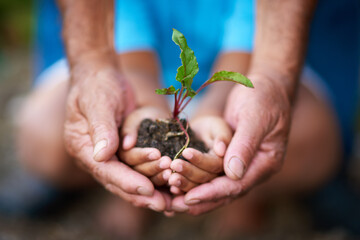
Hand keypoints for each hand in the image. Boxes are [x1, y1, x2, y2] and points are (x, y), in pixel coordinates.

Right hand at [64, 62, 169, 210]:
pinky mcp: (121, 151)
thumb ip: (101, 128)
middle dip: (141, 194)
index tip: (147, 190)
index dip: (126, 181)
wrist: (102, 76)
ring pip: (128, 179)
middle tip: (164, 206)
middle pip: (117, 181)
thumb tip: (101, 157)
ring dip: (149, 190)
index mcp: (82, 147)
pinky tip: (169, 186)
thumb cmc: (98, 85)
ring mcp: (107, 155)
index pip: (105, 170)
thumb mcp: (99, 102)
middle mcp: (93, 156)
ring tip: (171, 201)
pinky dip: (151, 178)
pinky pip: (136, 169)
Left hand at [171, 74, 291, 214]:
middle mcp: (254, 169)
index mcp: (265, 162)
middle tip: (173, 206)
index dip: (212, 192)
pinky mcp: (230, 157)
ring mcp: (243, 164)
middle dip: (199, 199)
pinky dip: (195, 180)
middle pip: (225, 192)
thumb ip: (245, 144)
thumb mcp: (255, 117)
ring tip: (171, 200)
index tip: (190, 198)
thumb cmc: (263, 96)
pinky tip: (177, 184)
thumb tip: (233, 174)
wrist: (266, 84)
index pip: (237, 185)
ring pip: (216, 186)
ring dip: (194, 192)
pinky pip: (212, 173)